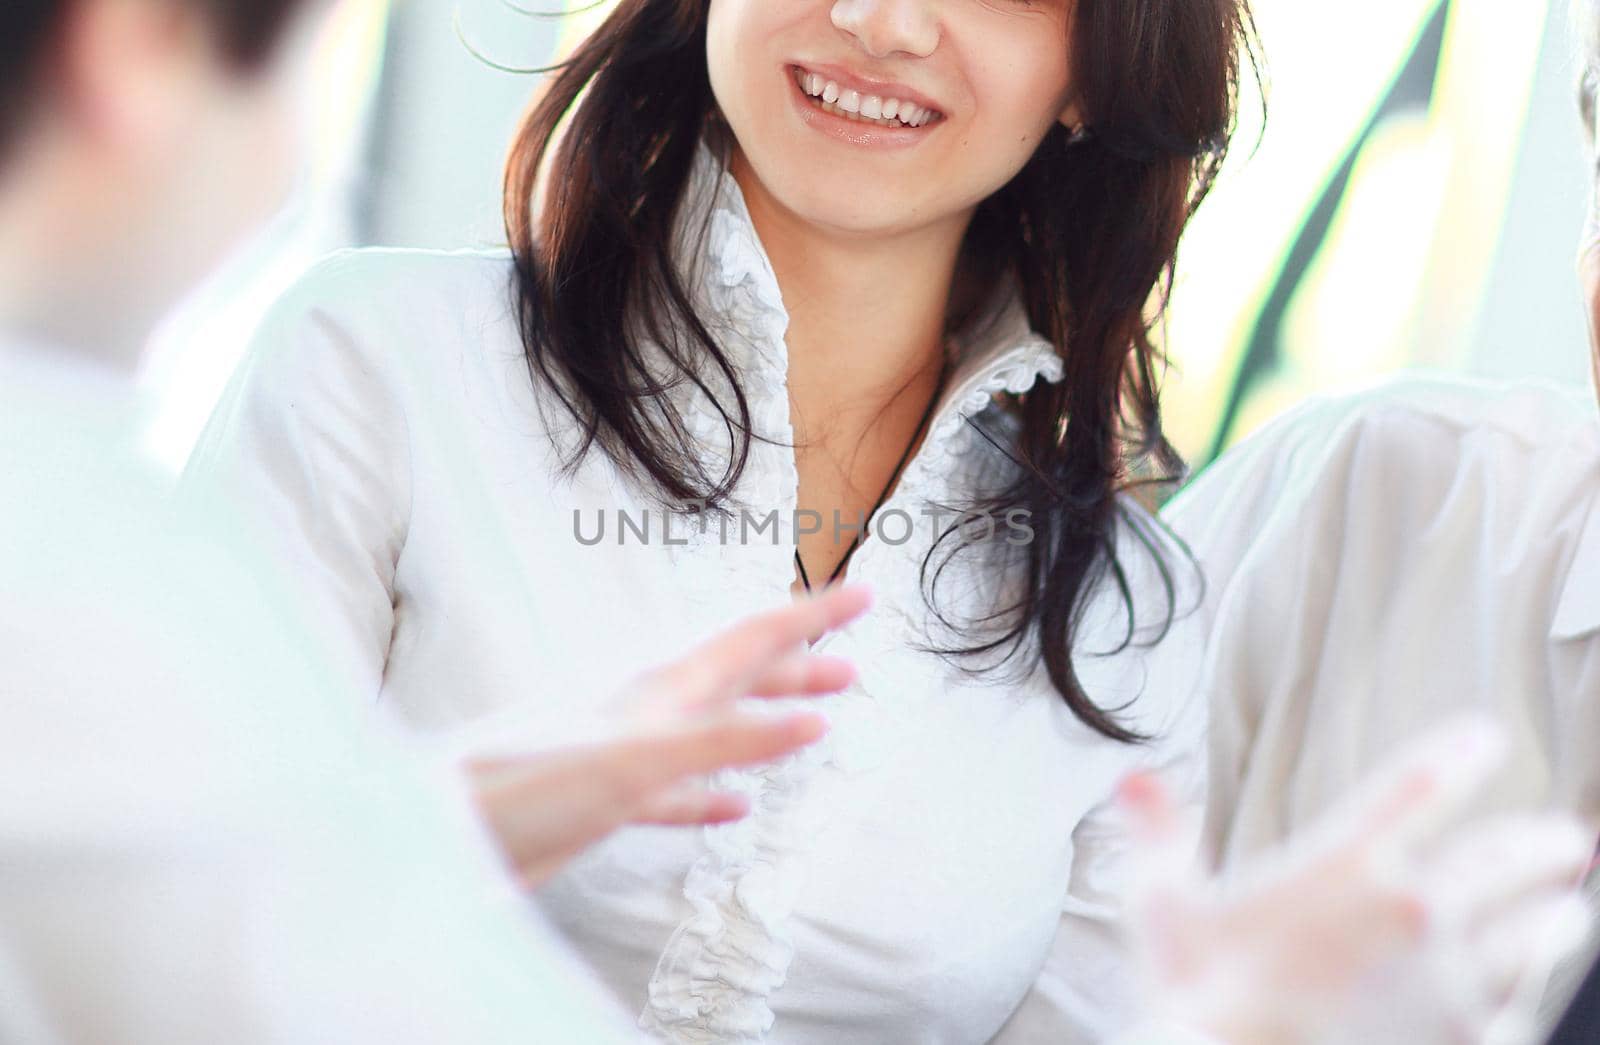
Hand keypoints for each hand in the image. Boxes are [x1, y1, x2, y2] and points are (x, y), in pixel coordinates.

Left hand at [469, 582, 871, 887]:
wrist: (452, 834)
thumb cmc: (532, 789)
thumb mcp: (638, 762)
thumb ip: (723, 742)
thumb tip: (810, 722)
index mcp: (664, 690)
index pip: (753, 640)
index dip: (810, 616)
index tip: (861, 594)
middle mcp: (652, 711)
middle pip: (741, 676)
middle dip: (798, 667)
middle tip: (852, 664)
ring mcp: (631, 754)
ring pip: (717, 728)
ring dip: (767, 720)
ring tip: (814, 720)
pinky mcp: (610, 799)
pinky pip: (680, 790)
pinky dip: (716, 791)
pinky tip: (734, 806)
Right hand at [1119, 714, 1595, 1044]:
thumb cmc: (1195, 1001)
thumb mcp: (1160, 908)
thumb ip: (1157, 837)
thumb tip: (1135, 779)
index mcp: (1345, 865)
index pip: (1421, 785)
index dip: (1460, 755)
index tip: (1486, 740)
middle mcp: (1412, 913)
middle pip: (1503, 860)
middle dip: (1539, 844)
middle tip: (1567, 837)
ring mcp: (1448, 984)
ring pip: (1532, 936)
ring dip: (1555, 916)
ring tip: (1569, 909)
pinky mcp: (1462, 1043)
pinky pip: (1518, 1006)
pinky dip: (1531, 987)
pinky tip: (1532, 986)